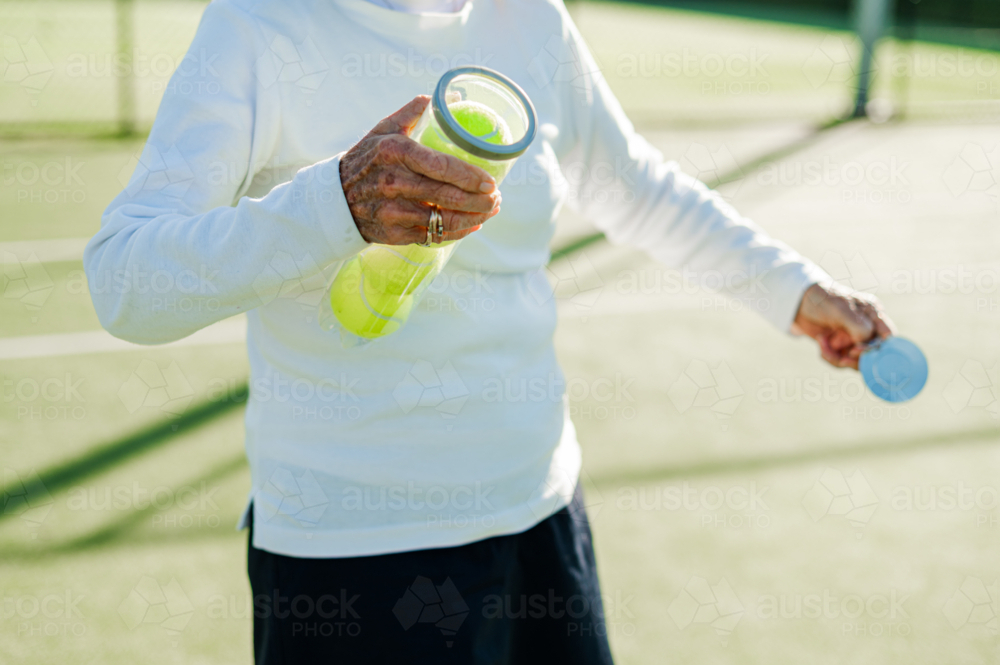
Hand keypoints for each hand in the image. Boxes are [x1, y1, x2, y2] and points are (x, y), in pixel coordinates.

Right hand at [339, 95, 501, 244]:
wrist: (335, 199)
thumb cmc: (366, 160)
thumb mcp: (383, 130)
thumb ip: (413, 112)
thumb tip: (446, 96)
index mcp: (396, 153)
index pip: (442, 167)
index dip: (470, 177)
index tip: (490, 181)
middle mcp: (395, 183)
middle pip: (448, 196)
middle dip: (480, 200)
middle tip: (497, 198)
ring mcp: (395, 211)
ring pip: (445, 218)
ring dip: (474, 217)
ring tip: (490, 210)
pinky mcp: (396, 233)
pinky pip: (434, 234)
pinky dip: (457, 231)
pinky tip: (472, 224)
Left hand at [792, 282, 895, 369]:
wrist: (798, 302)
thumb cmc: (822, 299)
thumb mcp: (841, 310)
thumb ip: (858, 327)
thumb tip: (866, 346)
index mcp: (874, 315)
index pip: (889, 338)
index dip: (879, 350)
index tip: (858, 350)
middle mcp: (868, 329)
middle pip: (874, 355)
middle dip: (858, 360)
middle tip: (843, 358)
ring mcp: (854, 339)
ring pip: (857, 361)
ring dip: (840, 359)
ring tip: (825, 348)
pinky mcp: (841, 347)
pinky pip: (841, 361)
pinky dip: (830, 357)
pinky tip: (821, 344)